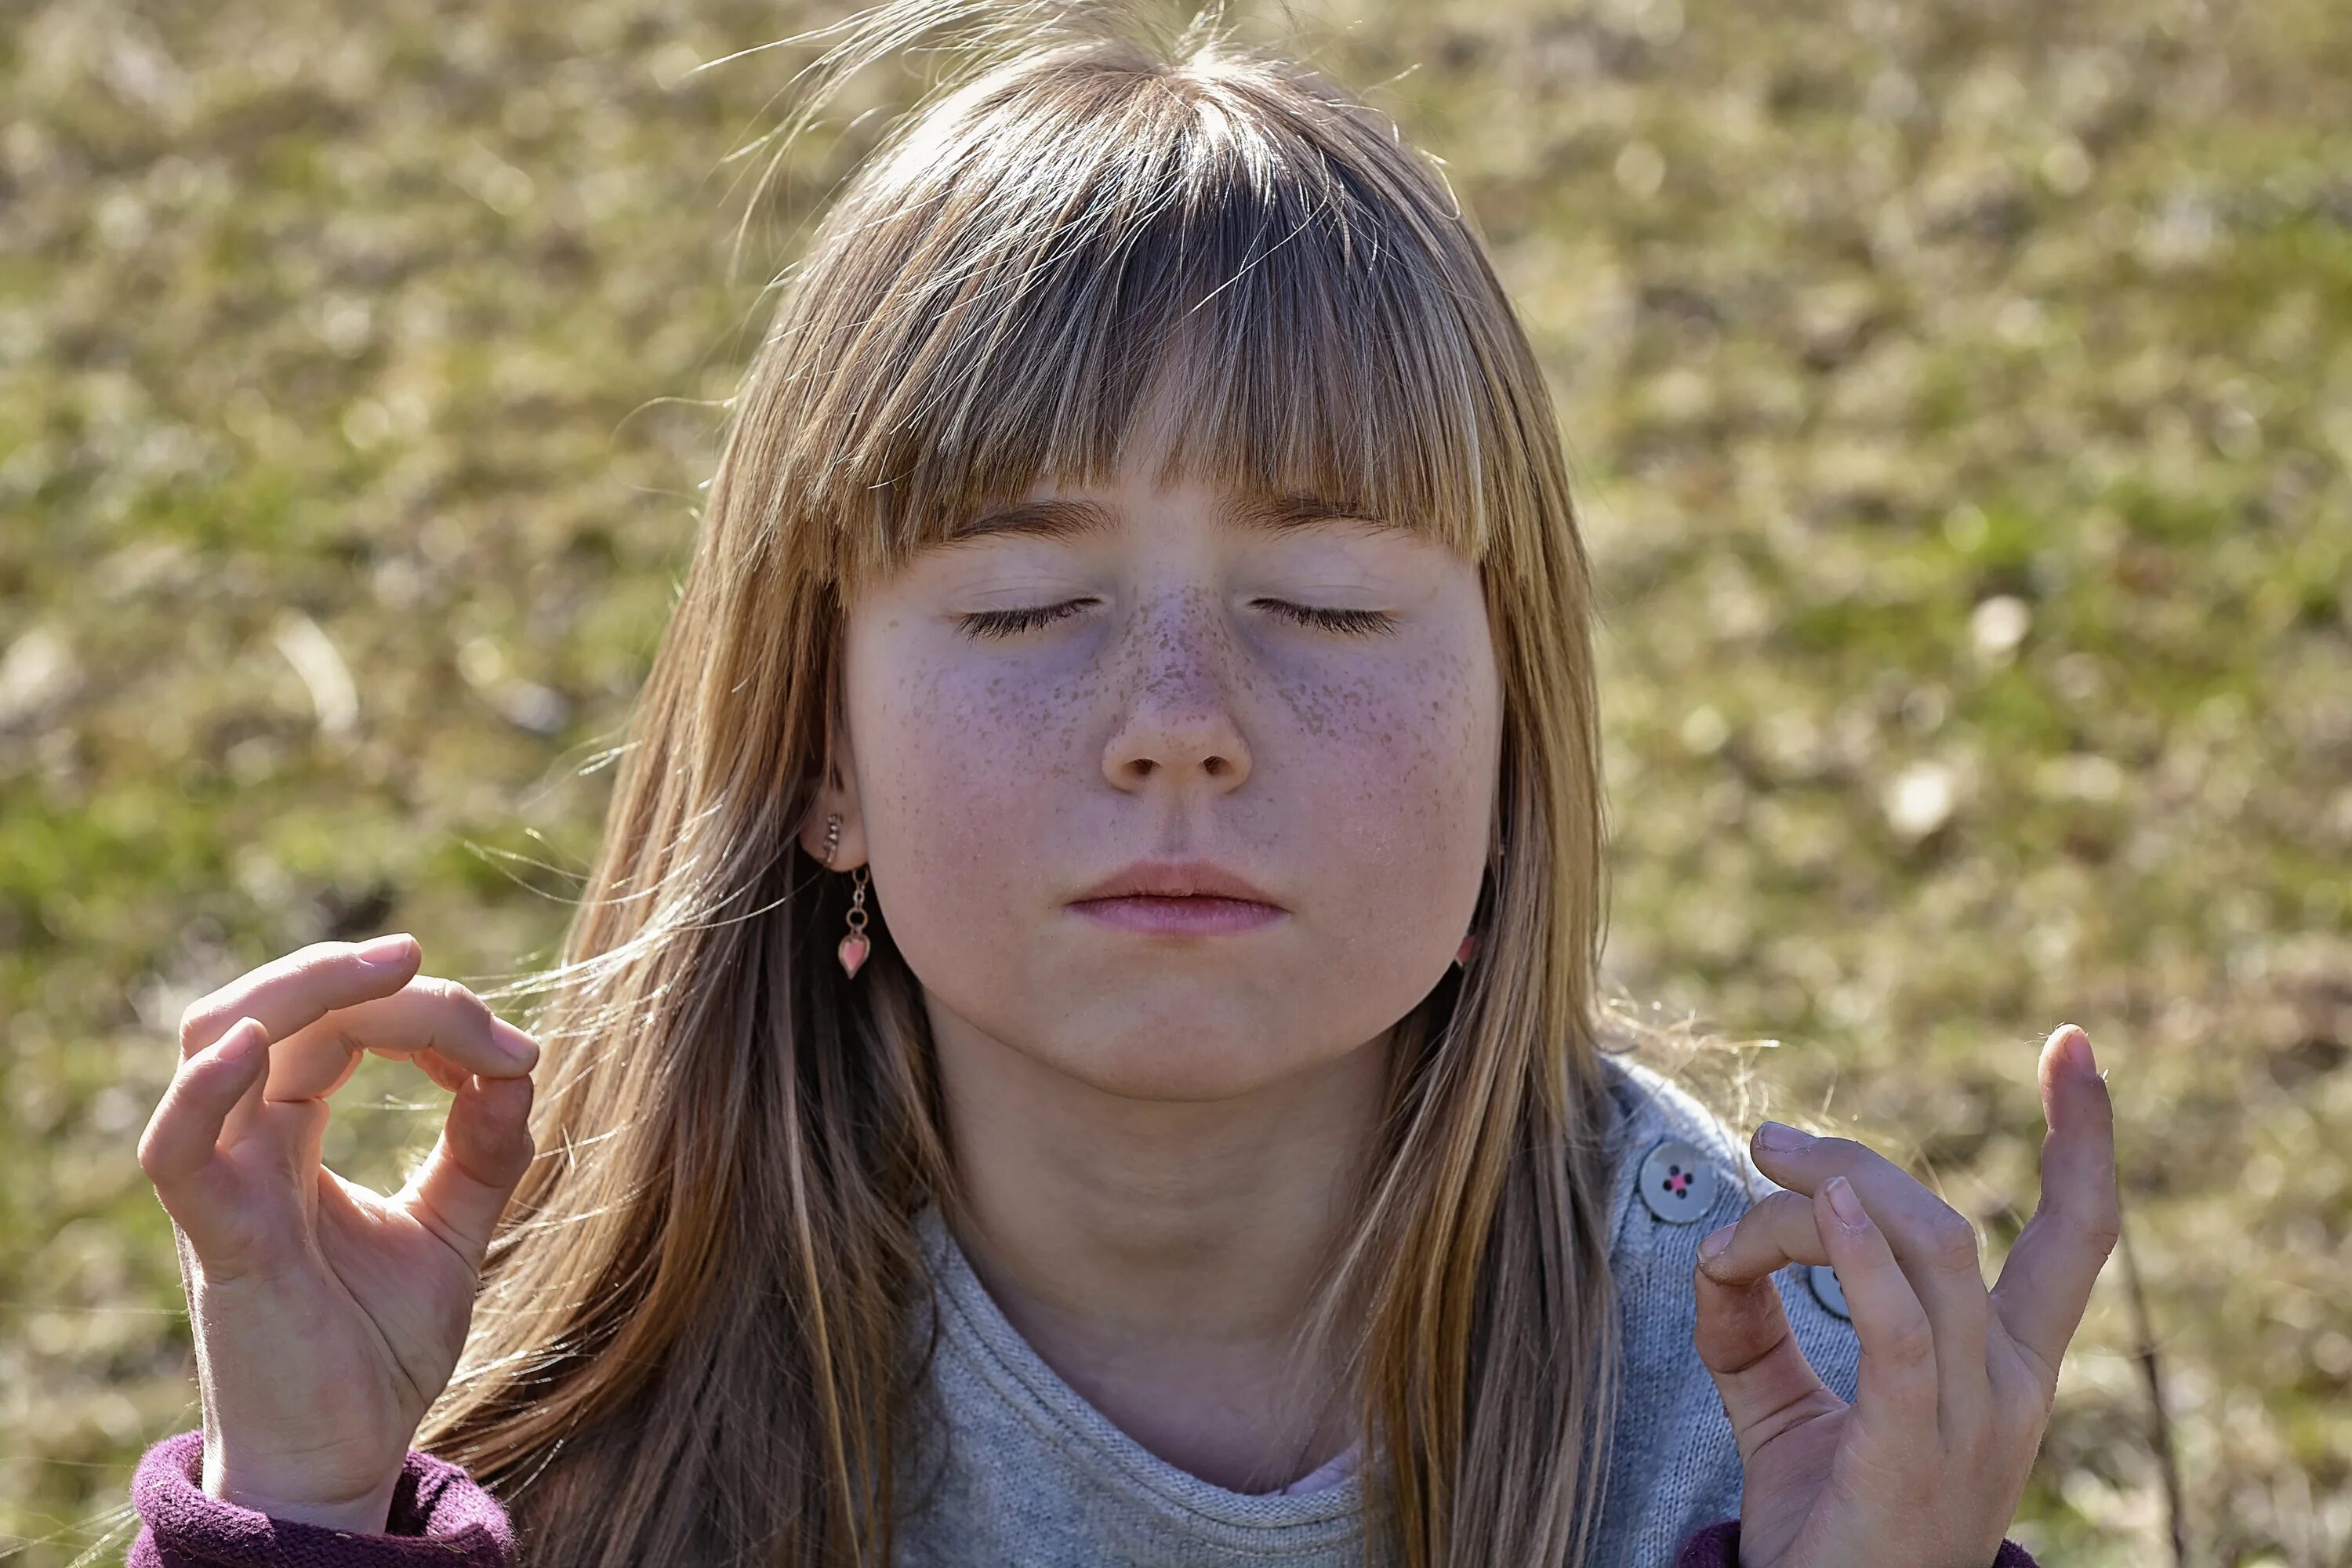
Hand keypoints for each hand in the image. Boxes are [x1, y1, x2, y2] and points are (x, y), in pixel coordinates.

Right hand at [137, 935, 539, 1531]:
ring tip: (382, 969)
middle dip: (353, 974)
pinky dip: (203, 1091)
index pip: (337, 1027)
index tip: (513, 1050)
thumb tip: (519, 1065)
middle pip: (273, 1011)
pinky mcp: (219, 1244)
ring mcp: (226, 1189)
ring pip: (216, 1041)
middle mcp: (249, 1147)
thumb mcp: (452, 1228)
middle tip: (424, 959)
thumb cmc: (377, 1348)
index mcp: (294, 1136)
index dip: (424, 1013)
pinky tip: (253, 1047)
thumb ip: (482, 1147)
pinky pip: (178, 1152)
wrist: (346, 1457)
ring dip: (297, 989)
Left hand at [1689, 1023, 2118, 1567]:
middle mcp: (2007, 1386)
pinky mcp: (1915, 1449)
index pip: (2075, 1236)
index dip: (2084, 1137)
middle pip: (1953, 1224)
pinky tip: (1819, 1208)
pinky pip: (1904, 1330)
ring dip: (1832, 1191)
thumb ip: (1752, 1315)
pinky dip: (1863, 1257)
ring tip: (1765, 1163)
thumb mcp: (1785, 1399)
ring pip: (1924, 1250)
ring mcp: (1972, 1420)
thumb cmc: (1821, 1520)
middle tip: (1771, 1139)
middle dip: (1863, 1159)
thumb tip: (1712, 1242)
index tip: (2072, 1047)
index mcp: (2003, 1366)